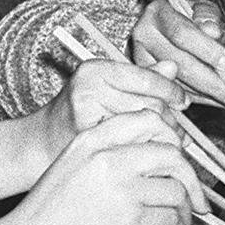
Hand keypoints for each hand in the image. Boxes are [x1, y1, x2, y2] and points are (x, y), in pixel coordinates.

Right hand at [0, 107, 199, 224]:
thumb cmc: (47, 212)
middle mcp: (109, 161)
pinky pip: (171, 218)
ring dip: (185, 207)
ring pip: (176, 189)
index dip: (171, 137)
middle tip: (194, 193)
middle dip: (190, 176)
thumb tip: (156, 150)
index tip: (178, 154)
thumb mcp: (71, 163)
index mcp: (92, 141)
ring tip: (181, 217)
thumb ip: (108, 149)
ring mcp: (122, 192)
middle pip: (172, 154)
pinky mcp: (131, 224)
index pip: (149, 119)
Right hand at [27, 57, 180, 172]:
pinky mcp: (90, 142)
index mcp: (95, 70)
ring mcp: (87, 116)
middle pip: (149, 103)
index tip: (182, 102)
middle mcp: (89, 89)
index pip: (146, 78)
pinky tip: (150, 156)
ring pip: (144, 128)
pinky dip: (147, 152)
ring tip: (167, 145)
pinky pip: (132, 148)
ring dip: (162, 139)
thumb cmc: (79, 115)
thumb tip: (173, 67)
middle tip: (180, 133)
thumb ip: (141, 78)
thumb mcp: (107, 88)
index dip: (170, 91)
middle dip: (170, 120)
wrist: (42, 143)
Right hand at [125, 0, 224, 108]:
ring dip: (205, 95)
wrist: (158, 28)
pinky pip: (169, 94)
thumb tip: (212, 32)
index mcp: (158, 12)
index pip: (182, 33)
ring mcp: (139, 60)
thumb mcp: (198, 9)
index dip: (208, 50)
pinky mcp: (142, 80)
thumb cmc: (184, 18)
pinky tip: (214, 102)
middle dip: (210, 82)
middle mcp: (143, 36)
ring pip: (174, 83)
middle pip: (178, 63)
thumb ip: (207, 16)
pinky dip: (195, 99)